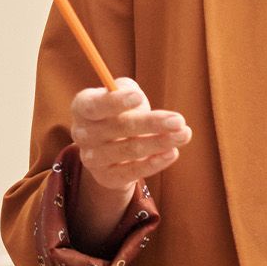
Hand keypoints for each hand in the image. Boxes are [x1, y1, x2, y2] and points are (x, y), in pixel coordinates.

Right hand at [67, 77, 189, 193]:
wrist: (111, 148)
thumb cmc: (120, 112)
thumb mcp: (122, 93)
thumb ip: (127, 89)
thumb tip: (135, 96)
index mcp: (82, 107)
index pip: (94, 105)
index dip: (115, 101)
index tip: (139, 97)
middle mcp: (82, 133)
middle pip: (118, 127)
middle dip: (151, 123)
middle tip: (178, 120)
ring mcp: (92, 157)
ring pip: (129, 150)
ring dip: (159, 143)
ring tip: (184, 134)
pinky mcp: (106, 177)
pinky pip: (132, 171)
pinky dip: (154, 163)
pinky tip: (172, 153)